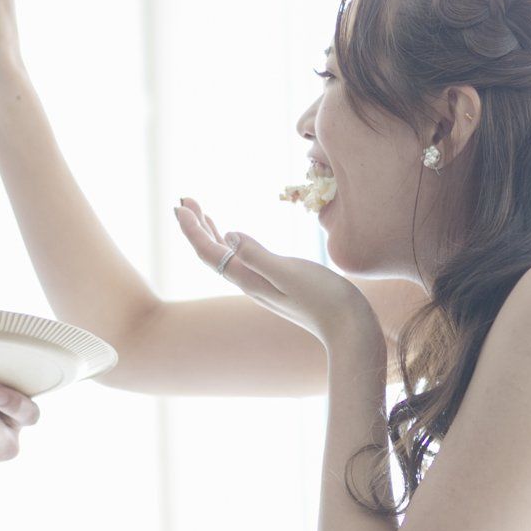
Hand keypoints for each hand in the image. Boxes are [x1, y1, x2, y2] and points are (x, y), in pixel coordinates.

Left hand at [173, 197, 373, 345]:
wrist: (351, 331)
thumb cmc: (326, 300)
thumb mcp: (291, 273)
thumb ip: (258, 255)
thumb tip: (228, 235)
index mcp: (250, 280)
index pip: (210, 253)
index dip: (192, 229)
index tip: (180, 205)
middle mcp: (251, 283)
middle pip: (212, 254)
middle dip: (196, 226)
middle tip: (184, 199)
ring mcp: (264, 285)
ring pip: (226, 257)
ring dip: (210, 233)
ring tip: (201, 213)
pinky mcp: (278, 285)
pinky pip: (242, 261)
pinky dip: (231, 243)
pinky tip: (234, 237)